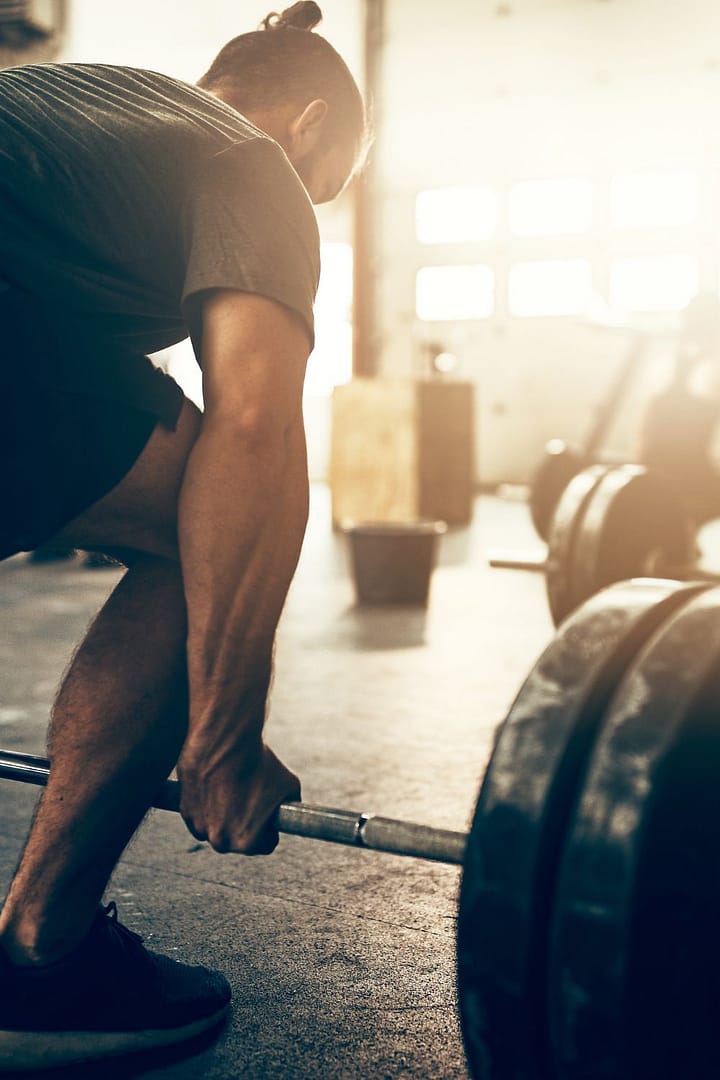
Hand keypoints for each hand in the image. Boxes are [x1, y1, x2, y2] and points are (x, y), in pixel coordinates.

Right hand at [176, 742, 300, 854]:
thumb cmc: (258, 763)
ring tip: (232, 788)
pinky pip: (200, 815)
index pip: (265, 844)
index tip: (267, 812)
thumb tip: (291, 814)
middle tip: (249, 796)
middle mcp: (220, 841)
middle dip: (244, 822)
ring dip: (222, 816)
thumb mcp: (289, 787)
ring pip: (216, 828)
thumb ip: (291, 808)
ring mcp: (200, 827)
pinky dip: (206, 805)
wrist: (225, 741)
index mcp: (247, 842)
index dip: (269, 827)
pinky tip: (216, 786)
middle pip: (238, 839)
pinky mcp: (185, 811)